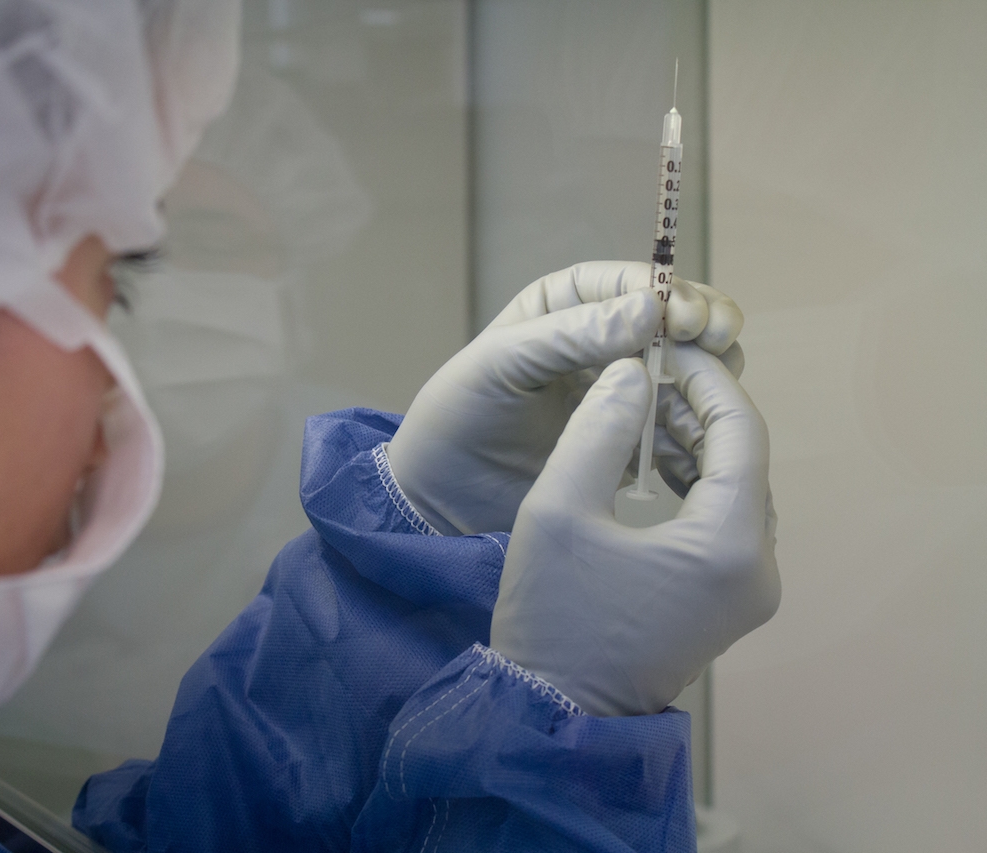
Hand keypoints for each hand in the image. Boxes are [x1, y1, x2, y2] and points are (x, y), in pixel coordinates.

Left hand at [386, 261, 743, 534]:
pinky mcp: (631, 442)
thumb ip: (569, 336)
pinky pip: (680, 429)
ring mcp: (621, 393)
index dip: (665, 292)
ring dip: (711, 378)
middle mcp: (601, 342)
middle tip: (717, 344)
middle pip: (674, 321)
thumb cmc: (459, 416)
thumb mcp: (501, 364)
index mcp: (566, 306)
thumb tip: (648, 311)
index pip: (629, 282)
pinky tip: (706, 439)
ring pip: (688, 372)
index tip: (684, 318)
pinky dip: (700, 430)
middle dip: (704, 327)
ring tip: (714, 394)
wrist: (443, 498)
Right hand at [488, 348, 779, 716]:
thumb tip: (630, 371)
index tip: (665, 343)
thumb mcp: (557, 510)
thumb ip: (596, 429)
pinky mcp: (728, 602)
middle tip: (646, 367)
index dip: (705, 378)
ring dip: (693, 441)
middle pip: (745, 458)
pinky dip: (693, 480)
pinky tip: (649, 455)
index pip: (740, 431)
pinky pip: (724, 520)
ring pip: (736, 487)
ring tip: (641, 403)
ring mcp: (748, 590)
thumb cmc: (551, 619)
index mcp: (728, 545)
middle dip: (697, 406)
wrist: (554, 713)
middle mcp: (758, 569)